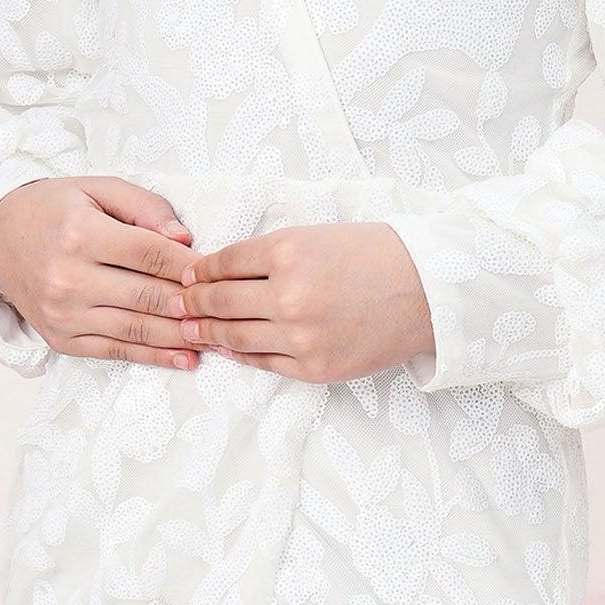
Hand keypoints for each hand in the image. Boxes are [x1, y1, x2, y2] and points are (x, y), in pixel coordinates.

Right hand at [0, 175, 202, 364]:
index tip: (215, 272)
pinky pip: (116, 351)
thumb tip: (185, 238)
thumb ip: (145, 207)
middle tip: (224, 308)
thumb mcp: (97, 189)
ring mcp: (63, 313)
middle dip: (192, 304)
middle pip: (148, 296)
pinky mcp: (61, 338)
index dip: (189, 265)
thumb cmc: (54, 211)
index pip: (150, 254)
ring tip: (215, 336)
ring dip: (181, 336)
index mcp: (80, 234)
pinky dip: (154, 357)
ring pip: (136, 329)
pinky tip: (184, 358)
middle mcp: (69, 277)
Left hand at [181, 221, 435, 382]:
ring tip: (190, 328)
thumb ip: (270, 253)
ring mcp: (300, 337)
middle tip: (175, 303)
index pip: (225, 262)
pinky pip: (263, 363)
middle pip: (221, 301)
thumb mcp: (318, 235)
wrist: (428, 291)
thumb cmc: (377, 255)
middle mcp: (289, 295)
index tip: (186, 274)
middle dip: (191, 302)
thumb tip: (220, 270)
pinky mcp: (314, 368)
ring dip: (207, 331)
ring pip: (235, 336)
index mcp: (289, 251)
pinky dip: (239, 355)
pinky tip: (226, 347)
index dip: (199, 270)